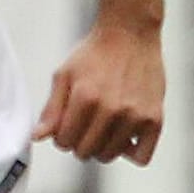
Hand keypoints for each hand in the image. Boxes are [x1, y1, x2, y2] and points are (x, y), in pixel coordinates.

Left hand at [33, 23, 164, 163]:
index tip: (65, 129)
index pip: (65, 141)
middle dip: (78, 144)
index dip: (60, 138)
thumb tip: (37, 137)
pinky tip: (123, 138)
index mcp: (85, 98)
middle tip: (82, 129)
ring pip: (110, 155)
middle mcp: (112, 109)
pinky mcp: (155, 119)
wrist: (130, 35)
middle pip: (86, 151)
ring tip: (101, 130)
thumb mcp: (64, 76)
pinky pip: (142, 156)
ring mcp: (136, 115)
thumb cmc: (94, 54)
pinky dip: (130, 153)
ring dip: (101, 148)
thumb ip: (51, 109)